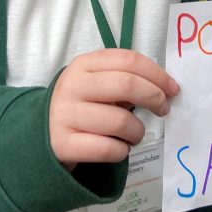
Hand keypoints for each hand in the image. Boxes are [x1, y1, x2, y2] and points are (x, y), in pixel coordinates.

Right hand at [49, 49, 179, 170]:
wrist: (38, 136)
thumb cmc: (80, 106)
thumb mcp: (95, 84)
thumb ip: (123, 79)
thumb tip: (165, 88)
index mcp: (84, 65)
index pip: (129, 60)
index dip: (157, 74)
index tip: (173, 88)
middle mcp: (72, 86)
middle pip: (127, 85)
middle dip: (154, 98)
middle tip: (163, 109)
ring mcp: (65, 115)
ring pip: (120, 121)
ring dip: (137, 131)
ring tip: (134, 134)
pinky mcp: (63, 145)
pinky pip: (108, 149)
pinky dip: (122, 151)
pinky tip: (119, 148)